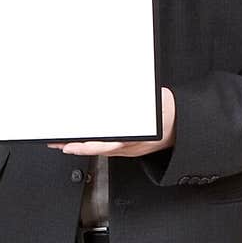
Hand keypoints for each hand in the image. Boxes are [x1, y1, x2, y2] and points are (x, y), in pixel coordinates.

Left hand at [46, 88, 176, 156]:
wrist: (183, 127)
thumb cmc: (169, 115)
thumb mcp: (152, 104)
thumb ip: (133, 103)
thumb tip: (116, 92)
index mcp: (134, 139)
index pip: (105, 145)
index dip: (85, 147)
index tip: (70, 145)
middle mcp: (129, 147)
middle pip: (97, 149)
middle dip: (76, 147)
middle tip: (58, 144)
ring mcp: (129, 149)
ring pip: (100, 150)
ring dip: (82, 146)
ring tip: (64, 142)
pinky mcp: (129, 147)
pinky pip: (107, 148)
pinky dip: (93, 144)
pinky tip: (85, 140)